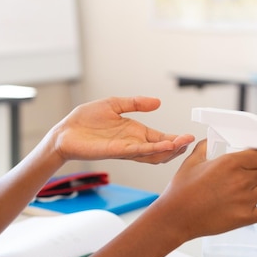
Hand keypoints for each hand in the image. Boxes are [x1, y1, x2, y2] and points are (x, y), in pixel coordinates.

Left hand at [50, 96, 193, 163]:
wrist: (65, 131)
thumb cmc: (85, 120)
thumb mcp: (114, 104)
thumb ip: (135, 103)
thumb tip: (157, 102)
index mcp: (134, 132)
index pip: (160, 138)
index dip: (175, 139)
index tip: (190, 136)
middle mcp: (133, 142)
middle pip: (161, 149)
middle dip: (177, 147)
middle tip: (191, 142)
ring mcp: (125, 148)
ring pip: (153, 153)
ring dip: (169, 149)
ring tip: (183, 144)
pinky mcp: (116, 151)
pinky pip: (138, 151)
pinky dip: (153, 149)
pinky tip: (165, 146)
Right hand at [154, 140, 256, 239]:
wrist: (175, 217)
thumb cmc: (180, 192)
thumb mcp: (190, 163)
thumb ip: (204, 148)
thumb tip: (210, 141)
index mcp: (228, 163)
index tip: (255, 160)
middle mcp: (240, 180)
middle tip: (251, 174)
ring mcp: (245, 199)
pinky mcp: (246, 217)